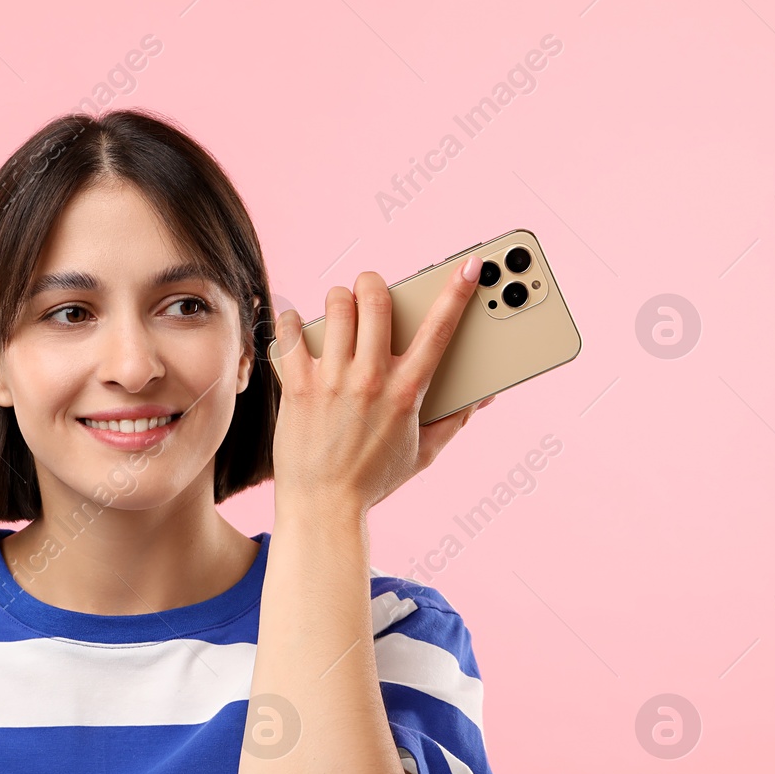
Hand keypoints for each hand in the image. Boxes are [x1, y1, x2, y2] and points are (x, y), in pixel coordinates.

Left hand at [270, 257, 493, 515]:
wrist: (323, 508)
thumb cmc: (372, 481)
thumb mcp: (423, 453)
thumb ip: (454, 420)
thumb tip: (483, 397)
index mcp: (407, 392)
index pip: (440, 330)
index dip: (459, 291)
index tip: (471, 265)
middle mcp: (370, 379)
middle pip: (376, 301)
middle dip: (374, 283)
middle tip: (371, 288)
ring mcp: (332, 381)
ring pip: (336, 307)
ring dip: (338, 298)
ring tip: (338, 307)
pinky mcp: (298, 387)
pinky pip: (291, 335)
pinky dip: (291, 323)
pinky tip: (296, 326)